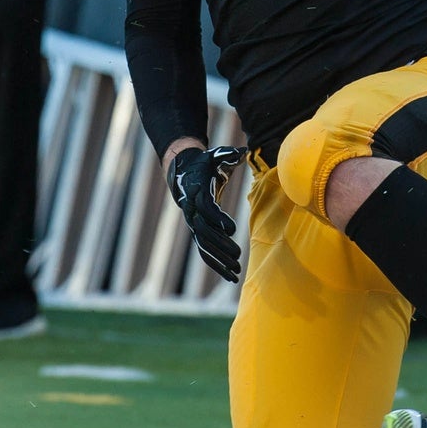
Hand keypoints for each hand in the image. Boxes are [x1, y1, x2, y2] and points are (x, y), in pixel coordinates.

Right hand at [168, 145, 245, 281]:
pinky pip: (205, 251)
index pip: (206, 209)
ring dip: (219, 261)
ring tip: (236, 273)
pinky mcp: (198, 231)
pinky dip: (217, 265)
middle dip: (221, 245)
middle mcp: (192, 211)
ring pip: (204, 246)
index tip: (232, 229)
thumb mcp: (216, 155)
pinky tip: (230, 276)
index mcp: (197, 193)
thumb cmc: (204, 163)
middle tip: (238, 256)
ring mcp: (194, 223)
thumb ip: (229, 155)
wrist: (183, 171)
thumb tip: (243, 151)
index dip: (218, 218)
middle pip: (205, 232)